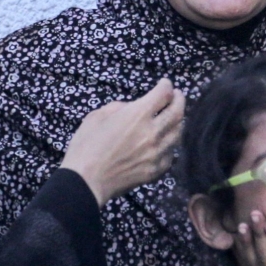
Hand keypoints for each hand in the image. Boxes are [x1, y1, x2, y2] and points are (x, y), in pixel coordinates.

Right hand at [60, 79, 183, 205]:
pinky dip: (170, 144)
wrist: (87, 181)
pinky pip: (170, 154)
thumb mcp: (97, 116)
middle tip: (177, 95)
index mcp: (138, 115)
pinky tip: (166, 141)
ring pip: (177, 133)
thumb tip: (132, 108)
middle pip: (177, 112)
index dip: (166, 85)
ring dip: (178, 122)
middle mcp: (153, 132)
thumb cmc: (86, 146)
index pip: (163, 94)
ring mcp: (157, 153)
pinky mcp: (156, 170)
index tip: (165, 84)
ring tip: (174, 117)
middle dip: (179, 100)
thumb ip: (120, 107)